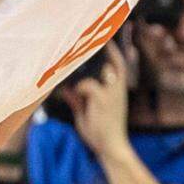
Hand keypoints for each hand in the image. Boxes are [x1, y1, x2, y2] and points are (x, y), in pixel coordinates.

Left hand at [59, 42, 130, 159]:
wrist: (111, 149)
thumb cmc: (100, 134)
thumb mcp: (85, 115)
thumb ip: (77, 101)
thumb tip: (64, 90)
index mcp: (116, 92)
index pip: (118, 67)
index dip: (115, 52)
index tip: (108, 38)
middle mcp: (117, 91)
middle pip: (119, 64)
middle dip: (114, 49)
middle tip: (105, 34)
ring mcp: (112, 95)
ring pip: (109, 70)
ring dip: (98, 62)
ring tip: (87, 50)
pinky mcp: (104, 100)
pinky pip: (89, 85)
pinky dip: (81, 87)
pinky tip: (74, 93)